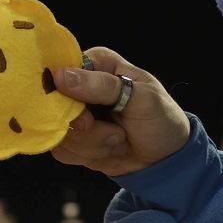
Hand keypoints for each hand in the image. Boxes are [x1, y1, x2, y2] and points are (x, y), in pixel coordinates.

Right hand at [50, 47, 191, 176]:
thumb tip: (60, 76)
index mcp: (96, 65)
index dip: (65, 94)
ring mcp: (75, 114)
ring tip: (120, 139)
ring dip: (93, 144)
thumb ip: (102, 86)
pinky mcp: (73, 139)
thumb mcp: (142, 98)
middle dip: (86, 128)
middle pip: (55, 106)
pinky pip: (62, 150)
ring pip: (59, 132)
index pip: (60, 70)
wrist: (167, 158)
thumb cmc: (161, 118)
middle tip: (115, 132)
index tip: (87, 115)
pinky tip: (110, 149)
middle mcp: (80, 86)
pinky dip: (88, 155)